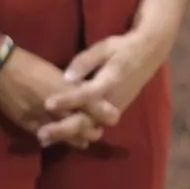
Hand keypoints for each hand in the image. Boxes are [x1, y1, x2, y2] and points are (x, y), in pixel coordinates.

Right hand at [0, 48, 111, 147]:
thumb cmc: (30, 64)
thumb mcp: (57, 73)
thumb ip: (74, 88)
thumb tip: (87, 98)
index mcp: (72, 92)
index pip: (102, 112)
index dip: (108, 116)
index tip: (109, 114)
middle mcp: (63, 108)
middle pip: (90, 130)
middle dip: (93, 130)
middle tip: (93, 126)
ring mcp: (47, 119)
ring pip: (72, 139)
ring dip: (77, 138)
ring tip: (76, 134)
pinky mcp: (31, 125)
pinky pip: (50, 139)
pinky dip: (56, 139)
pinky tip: (56, 136)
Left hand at [40, 29, 166, 145]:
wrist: (147, 55)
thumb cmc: (121, 48)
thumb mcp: (103, 48)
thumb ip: (84, 62)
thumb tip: (66, 78)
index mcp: (110, 82)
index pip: (87, 95)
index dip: (68, 100)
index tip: (48, 104)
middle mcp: (113, 101)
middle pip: (88, 121)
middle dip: (64, 129)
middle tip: (42, 135)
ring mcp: (113, 110)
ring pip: (91, 128)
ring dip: (68, 134)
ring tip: (45, 140)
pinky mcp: (111, 113)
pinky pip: (94, 126)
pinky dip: (76, 133)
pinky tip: (58, 136)